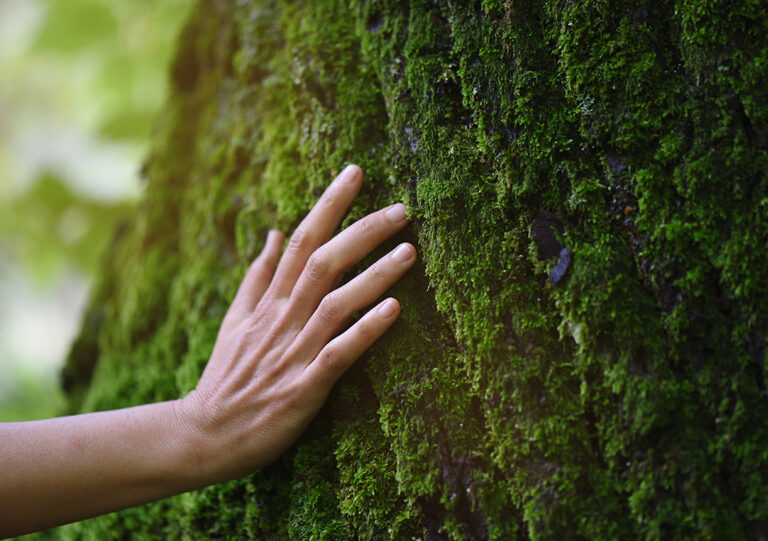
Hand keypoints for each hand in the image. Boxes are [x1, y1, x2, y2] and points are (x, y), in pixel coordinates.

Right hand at [177, 164, 415, 483]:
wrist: (206, 435)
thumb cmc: (227, 377)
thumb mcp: (235, 320)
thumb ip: (258, 276)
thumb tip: (273, 232)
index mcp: (268, 301)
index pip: (301, 240)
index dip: (329, 205)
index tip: (356, 173)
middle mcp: (282, 319)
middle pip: (323, 262)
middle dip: (362, 231)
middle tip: (401, 209)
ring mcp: (293, 352)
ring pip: (335, 303)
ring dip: (374, 276)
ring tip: (409, 251)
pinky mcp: (304, 388)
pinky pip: (338, 354)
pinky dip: (364, 331)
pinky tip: (393, 310)